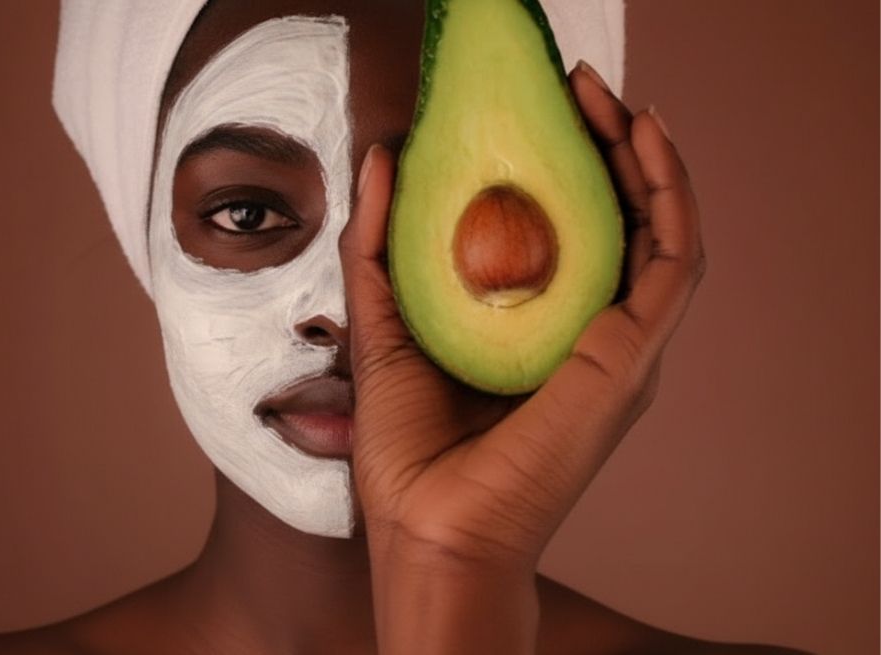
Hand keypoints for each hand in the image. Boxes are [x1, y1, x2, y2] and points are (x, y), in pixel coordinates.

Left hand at [339, 63, 704, 650]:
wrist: (431, 531)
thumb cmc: (408, 450)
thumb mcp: (382, 322)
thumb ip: (378, 242)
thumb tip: (381, 156)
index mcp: (541, 330)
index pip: (571, 229)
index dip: (565, 163)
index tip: (540, 108)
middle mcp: (591, 333)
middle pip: (620, 220)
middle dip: (607, 145)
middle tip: (580, 86)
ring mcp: (620, 345)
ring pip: (658, 229)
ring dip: (645, 156)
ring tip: (610, 98)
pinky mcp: (633, 354)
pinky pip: (674, 259)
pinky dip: (669, 195)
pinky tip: (643, 141)